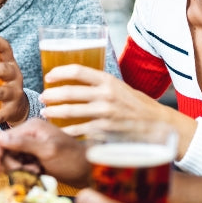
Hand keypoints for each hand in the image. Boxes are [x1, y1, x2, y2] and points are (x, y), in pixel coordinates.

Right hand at [0, 118, 88, 186]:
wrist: (91, 172)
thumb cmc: (72, 160)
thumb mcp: (47, 151)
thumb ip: (22, 144)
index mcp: (31, 127)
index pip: (2, 140)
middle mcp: (29, 133)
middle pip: (5, 151)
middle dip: (12, 165)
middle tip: (29, 172)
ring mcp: (32, 145)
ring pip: (12, 160)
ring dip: (20, 170)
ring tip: (36, 173)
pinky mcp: (36, 156)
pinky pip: (21, 165)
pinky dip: (26, 172)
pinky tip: (38, 173)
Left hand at [40, 64, 195, 157]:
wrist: (158, 126)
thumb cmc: (136, 105)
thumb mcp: (119, 87)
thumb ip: (98, 84)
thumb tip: (72, 81)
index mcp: (108, 80)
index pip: (77, 71)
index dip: (58, 73)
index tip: (48, 77)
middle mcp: (105, 95)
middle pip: (68, 92)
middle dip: (50, 95)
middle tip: (43, 97)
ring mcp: (104, 114)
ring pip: (69, 112)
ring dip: (53, 112)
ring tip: (45, 113)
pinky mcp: (104, 131)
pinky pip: (77, 130)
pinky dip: (65, 130)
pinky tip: (59, 130)